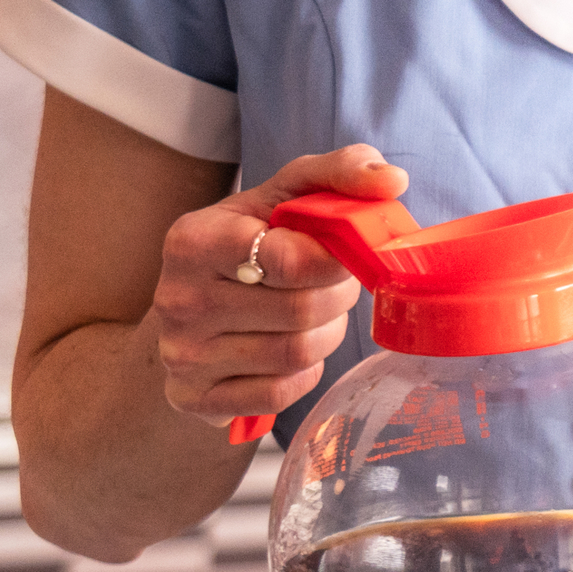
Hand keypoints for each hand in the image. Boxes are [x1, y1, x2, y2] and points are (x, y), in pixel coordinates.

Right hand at [151, 145, 405, 429]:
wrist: (188, 307)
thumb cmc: (247, 245)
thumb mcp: (279, 197)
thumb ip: (336, 174)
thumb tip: (393, 180)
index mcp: (195, 240)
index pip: (293, 261)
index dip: (335, 260)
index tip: (340, 252)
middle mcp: (179, 299)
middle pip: (302, 311)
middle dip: (337, 297)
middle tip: (333, 284)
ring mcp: (182, 355)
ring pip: (298, 354)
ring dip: (326, 335)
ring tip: (313, 314)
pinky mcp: (193, 397)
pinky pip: (281, 393)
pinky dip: (302, 374)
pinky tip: (287, 349)